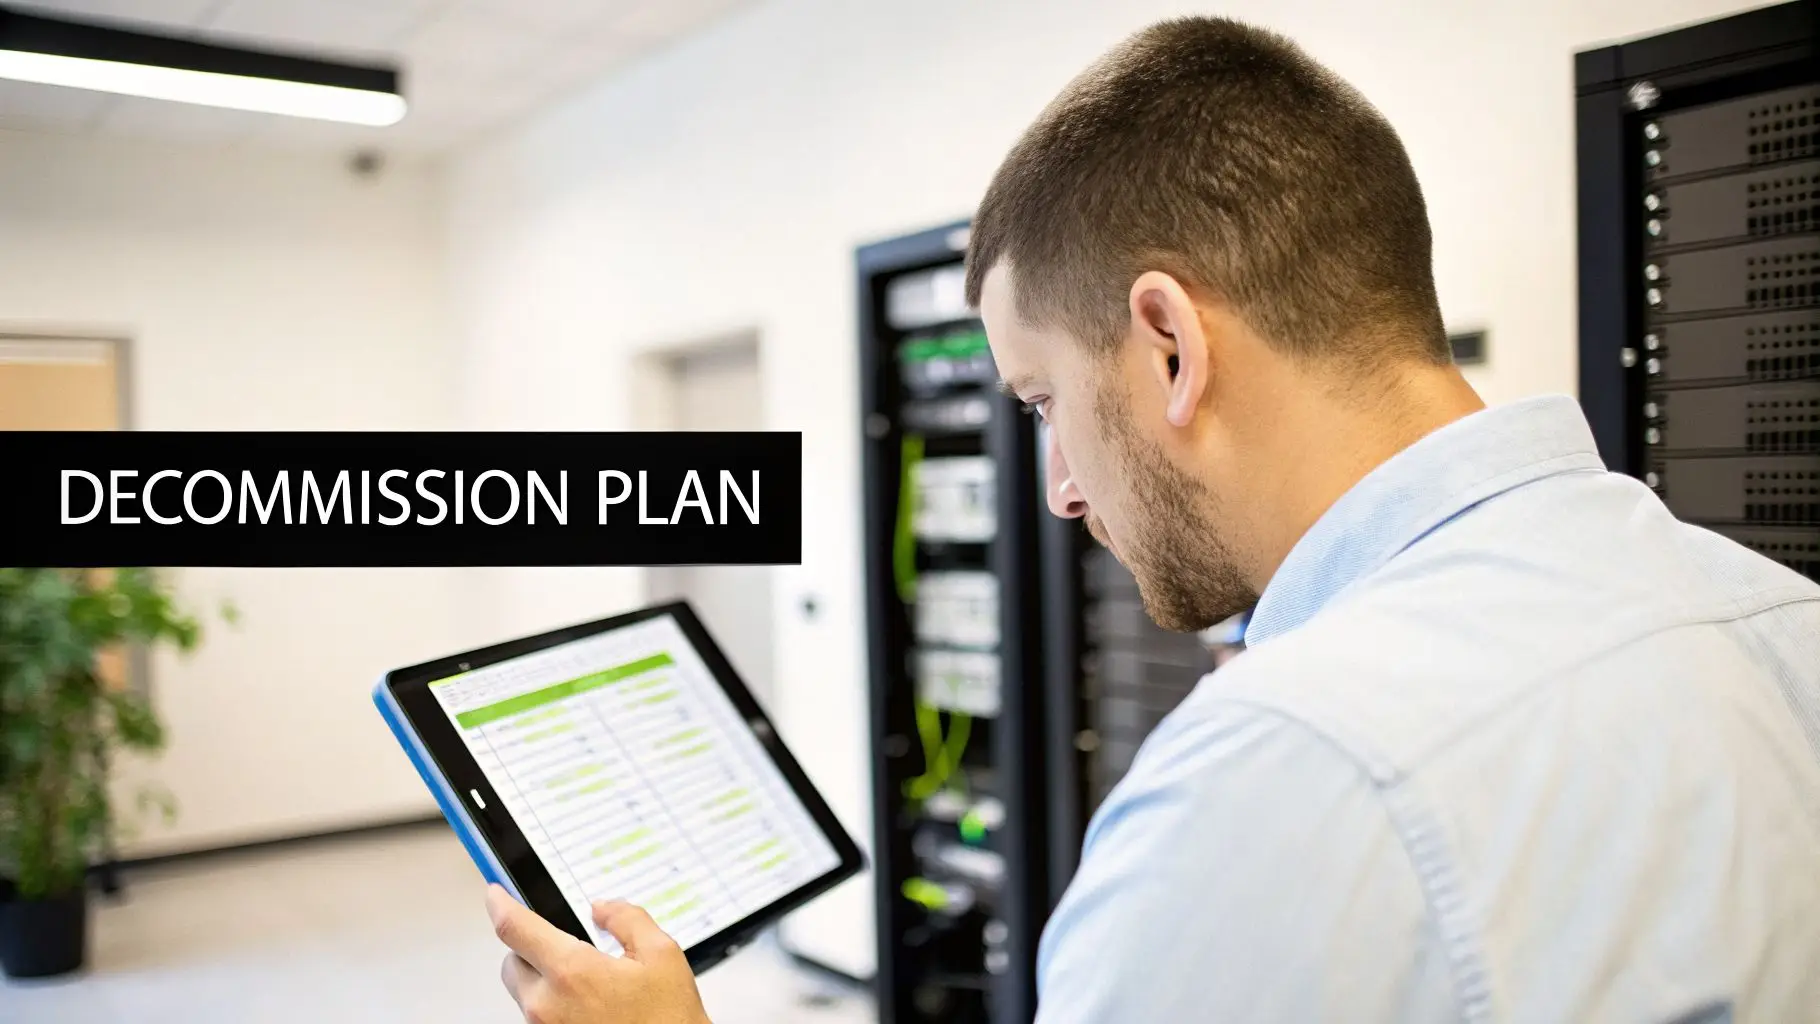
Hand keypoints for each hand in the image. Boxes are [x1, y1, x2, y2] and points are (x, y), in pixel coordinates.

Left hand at [485, 884, 711, 1023]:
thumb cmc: (668, 1019)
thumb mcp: (662, 955)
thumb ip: (627, 919)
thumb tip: (602, 908)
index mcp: (572, 973)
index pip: (515, 929)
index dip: (500, 903)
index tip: (495, 893)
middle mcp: (547, 1006)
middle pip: (512, 962)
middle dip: (530, 947)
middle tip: (565, 946)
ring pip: (523, 993)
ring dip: (542, 980)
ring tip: (586, 984)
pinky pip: (537, 1017)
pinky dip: (552, 1005)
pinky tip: (587, 1005)